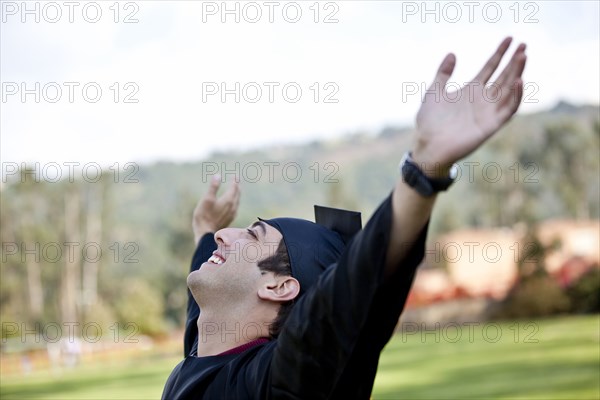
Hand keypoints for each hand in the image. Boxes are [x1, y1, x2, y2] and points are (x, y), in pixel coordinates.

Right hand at [192, 175, 239, 244]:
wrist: (206, 234)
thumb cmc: (204, 216)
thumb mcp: (207, 199)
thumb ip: (213, 187)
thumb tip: (218, 175)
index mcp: (228, 200)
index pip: (234, 187)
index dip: (234, 180)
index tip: (235, 175)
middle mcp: (233, 207)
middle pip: (237, 194)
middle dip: (237, 186)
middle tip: (236, 180)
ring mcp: (232, 214)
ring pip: (237, 201)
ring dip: (236, 193)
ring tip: (235, 189)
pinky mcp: (230, 219)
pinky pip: (235, 206)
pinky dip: (234, 200)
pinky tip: (232, 203)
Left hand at [412, 37, 526, 174]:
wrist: (428, 145)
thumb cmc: (430, 121)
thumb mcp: (434, 92)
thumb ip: (443, 73)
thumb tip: (452, 54)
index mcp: (472, 90)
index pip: (491, 67)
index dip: (500, 53)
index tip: (510, 38)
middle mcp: (483, 100)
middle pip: (504, 76)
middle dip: (515, 61)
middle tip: (524, 44)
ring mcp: (489, 112)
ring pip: (509, 89)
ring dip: (517, 73)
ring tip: (523, 56)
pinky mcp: (492, 125)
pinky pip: (509, 109)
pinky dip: (516, 96)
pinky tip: (518, 81)